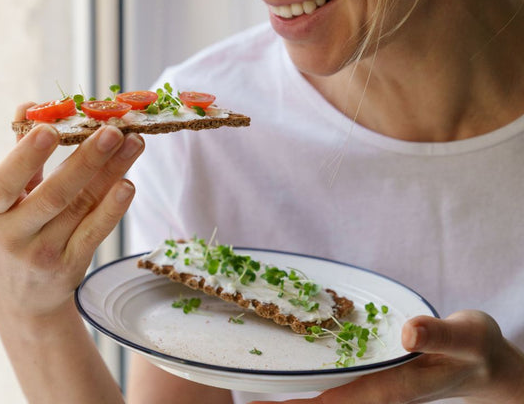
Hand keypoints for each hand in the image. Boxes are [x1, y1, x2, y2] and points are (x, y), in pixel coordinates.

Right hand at [0, 103, 143, 319]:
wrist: (19, 296)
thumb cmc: (10, 228)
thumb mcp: (1, 197)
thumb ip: (19, 152)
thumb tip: (30, 105)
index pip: (6, 182)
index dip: (27, 156)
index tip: (51, 129)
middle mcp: (11, 235)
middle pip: (55, 194)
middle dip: (87, 160)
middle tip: (113, 130)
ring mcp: (43, 254)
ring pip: (82, 207)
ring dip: (112, 172)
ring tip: (134, 143)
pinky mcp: (70, 265)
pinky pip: (95, 232)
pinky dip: (113, 208)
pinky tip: (128, 184)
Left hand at [252, 311, 523, 403]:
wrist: (482, 360)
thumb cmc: (475, 348)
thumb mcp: (465, 336)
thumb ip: (438, 335)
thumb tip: (408, 333)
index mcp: (396, 384)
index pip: (341, 400)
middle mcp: (379, 385)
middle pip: (326, 400)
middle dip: (290, 402)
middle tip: (248, 400)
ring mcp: (375, 378)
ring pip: (329, 389)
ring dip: (297, 391)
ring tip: (256, 390)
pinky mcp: (374, 366)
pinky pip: (338, 373)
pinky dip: (313, 371)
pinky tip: (295, 362)